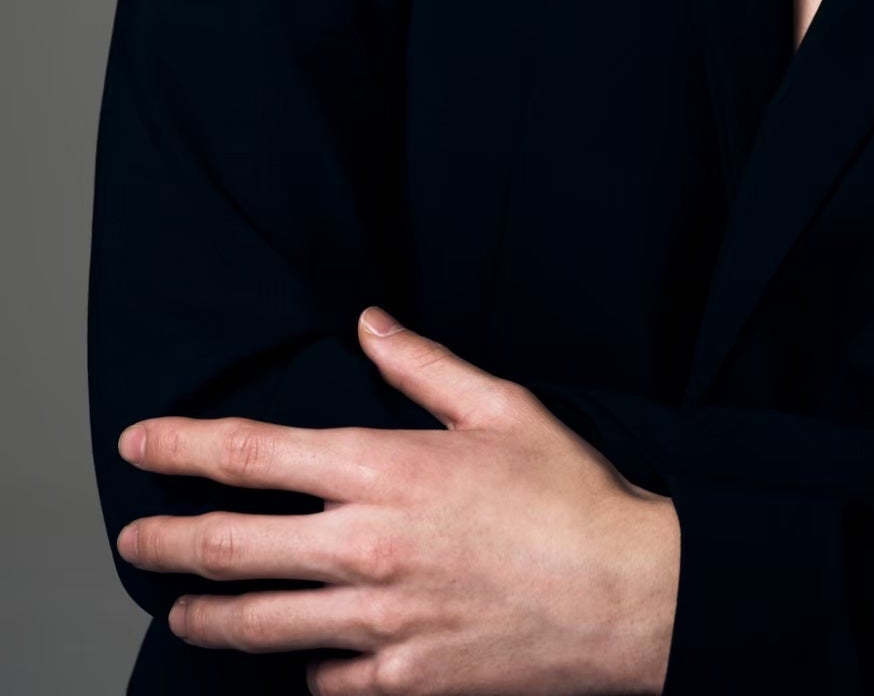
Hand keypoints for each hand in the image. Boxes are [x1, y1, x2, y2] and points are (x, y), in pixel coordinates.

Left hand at [115, 308, 680, 694]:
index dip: (183, 447)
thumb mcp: (503, 406)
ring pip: (256, 624)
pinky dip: (303, 665)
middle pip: (229, 546)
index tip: (140, 444)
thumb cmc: (572, 494)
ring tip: (181, 610)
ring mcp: (378, 623)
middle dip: (165, 541)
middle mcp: (365, 547)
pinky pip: (322, 680)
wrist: (629, 593)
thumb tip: (370, 324)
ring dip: (205, 615)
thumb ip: (424, 365)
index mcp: (385, 469)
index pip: (252, 454)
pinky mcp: (403, 680)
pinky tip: (300, 655)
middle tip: (133, 539)